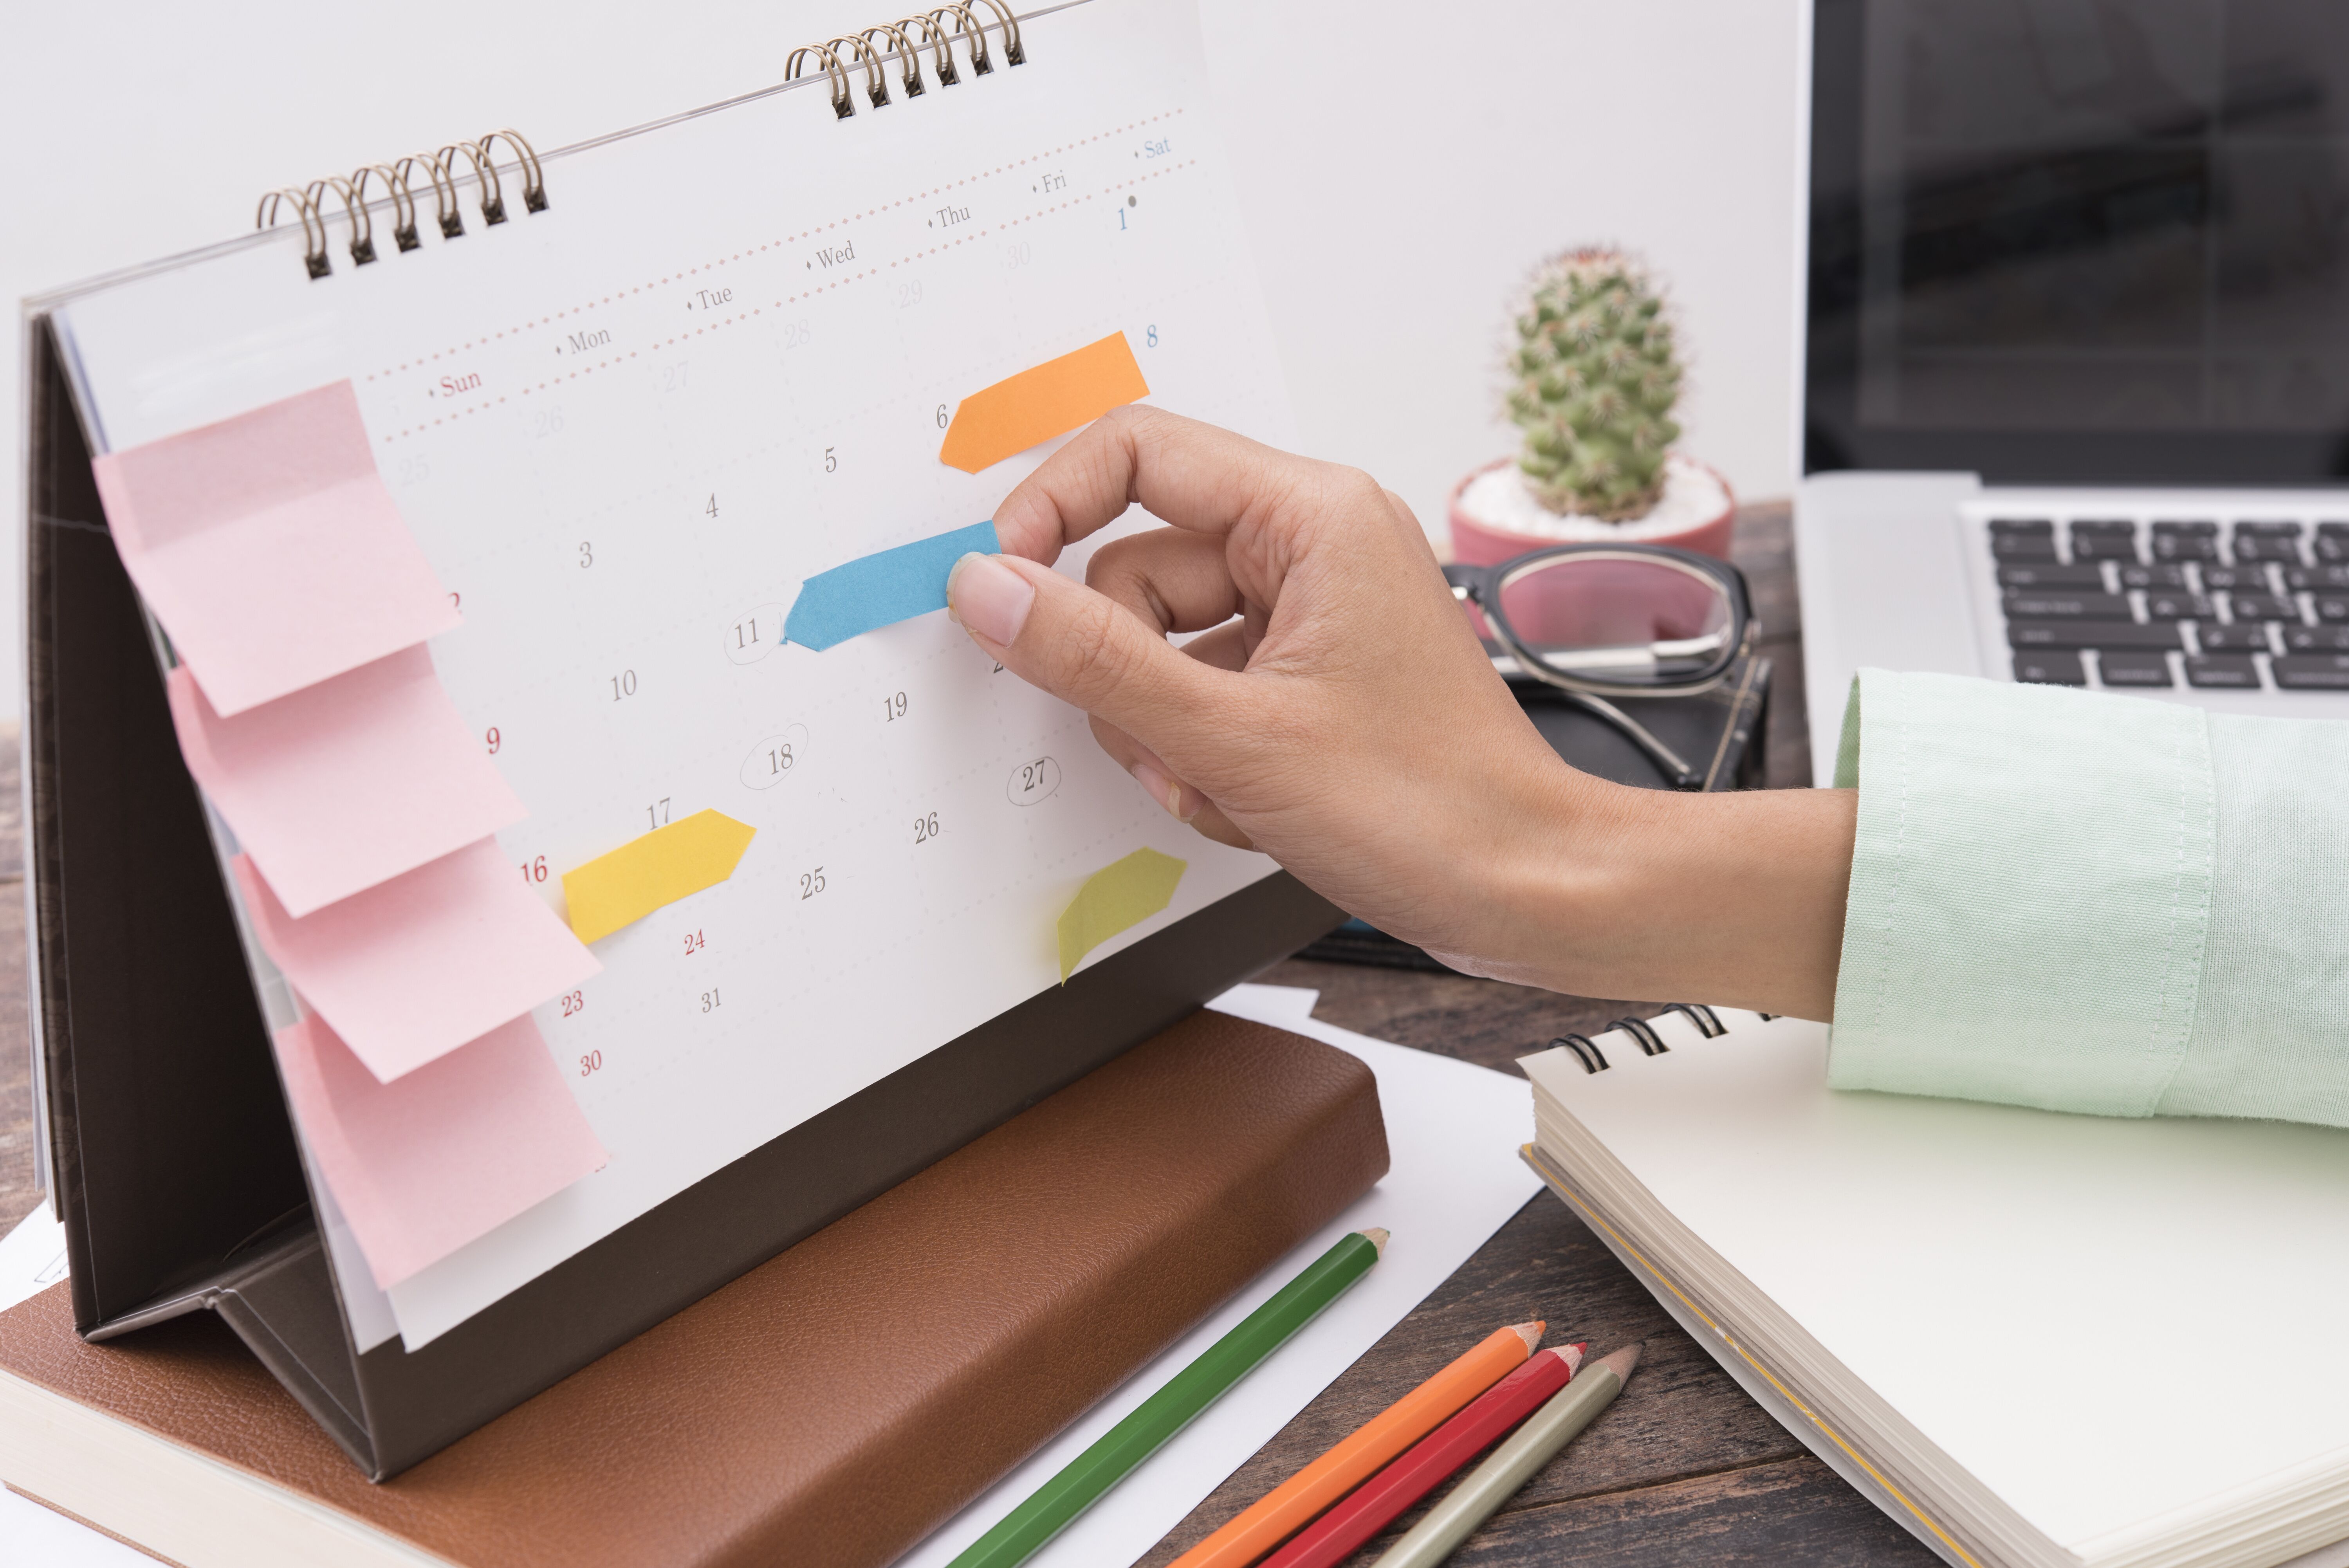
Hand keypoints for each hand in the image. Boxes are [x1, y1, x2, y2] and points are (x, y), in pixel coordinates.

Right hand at [946, 407, 1854, 1014]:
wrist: (1529, 889)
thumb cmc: (1432, 808)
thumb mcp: (1231, 736)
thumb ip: (1093, 658)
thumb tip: (987, 589)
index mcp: (1313, 515)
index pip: (1138, 453)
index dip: (1050, 510)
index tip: (1001, 585)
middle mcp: (1315, 544)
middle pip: (1138, 569)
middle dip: (1130, 674)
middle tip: (1171, 747)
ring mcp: (1313, 611)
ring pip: (1161, 643)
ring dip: (1166, 730)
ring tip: (1227, 787)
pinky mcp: (1310, 671)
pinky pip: (1202, 689)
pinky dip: (1204, 754)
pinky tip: (1250, 802)